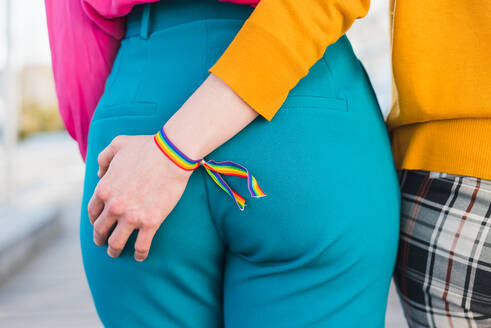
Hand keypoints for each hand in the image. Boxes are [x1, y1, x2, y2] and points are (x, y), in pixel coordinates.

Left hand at [87, 134, 191, 260]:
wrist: (171, 155)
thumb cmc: (147, 147)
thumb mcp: (118, 144)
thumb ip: (103, 158)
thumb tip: (99, 173)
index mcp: (104, 189)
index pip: (92, 211)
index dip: (94, 220)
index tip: (98, 223)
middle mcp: (114, 206)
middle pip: (101, 229)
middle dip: (100, 238)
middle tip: (102, 242)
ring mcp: (131, 217)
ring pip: (117, 242)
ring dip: (114, 250)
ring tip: (115, 253)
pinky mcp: (150, 222)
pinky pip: (141, 245)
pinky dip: (139, 254)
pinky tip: (140, 256)